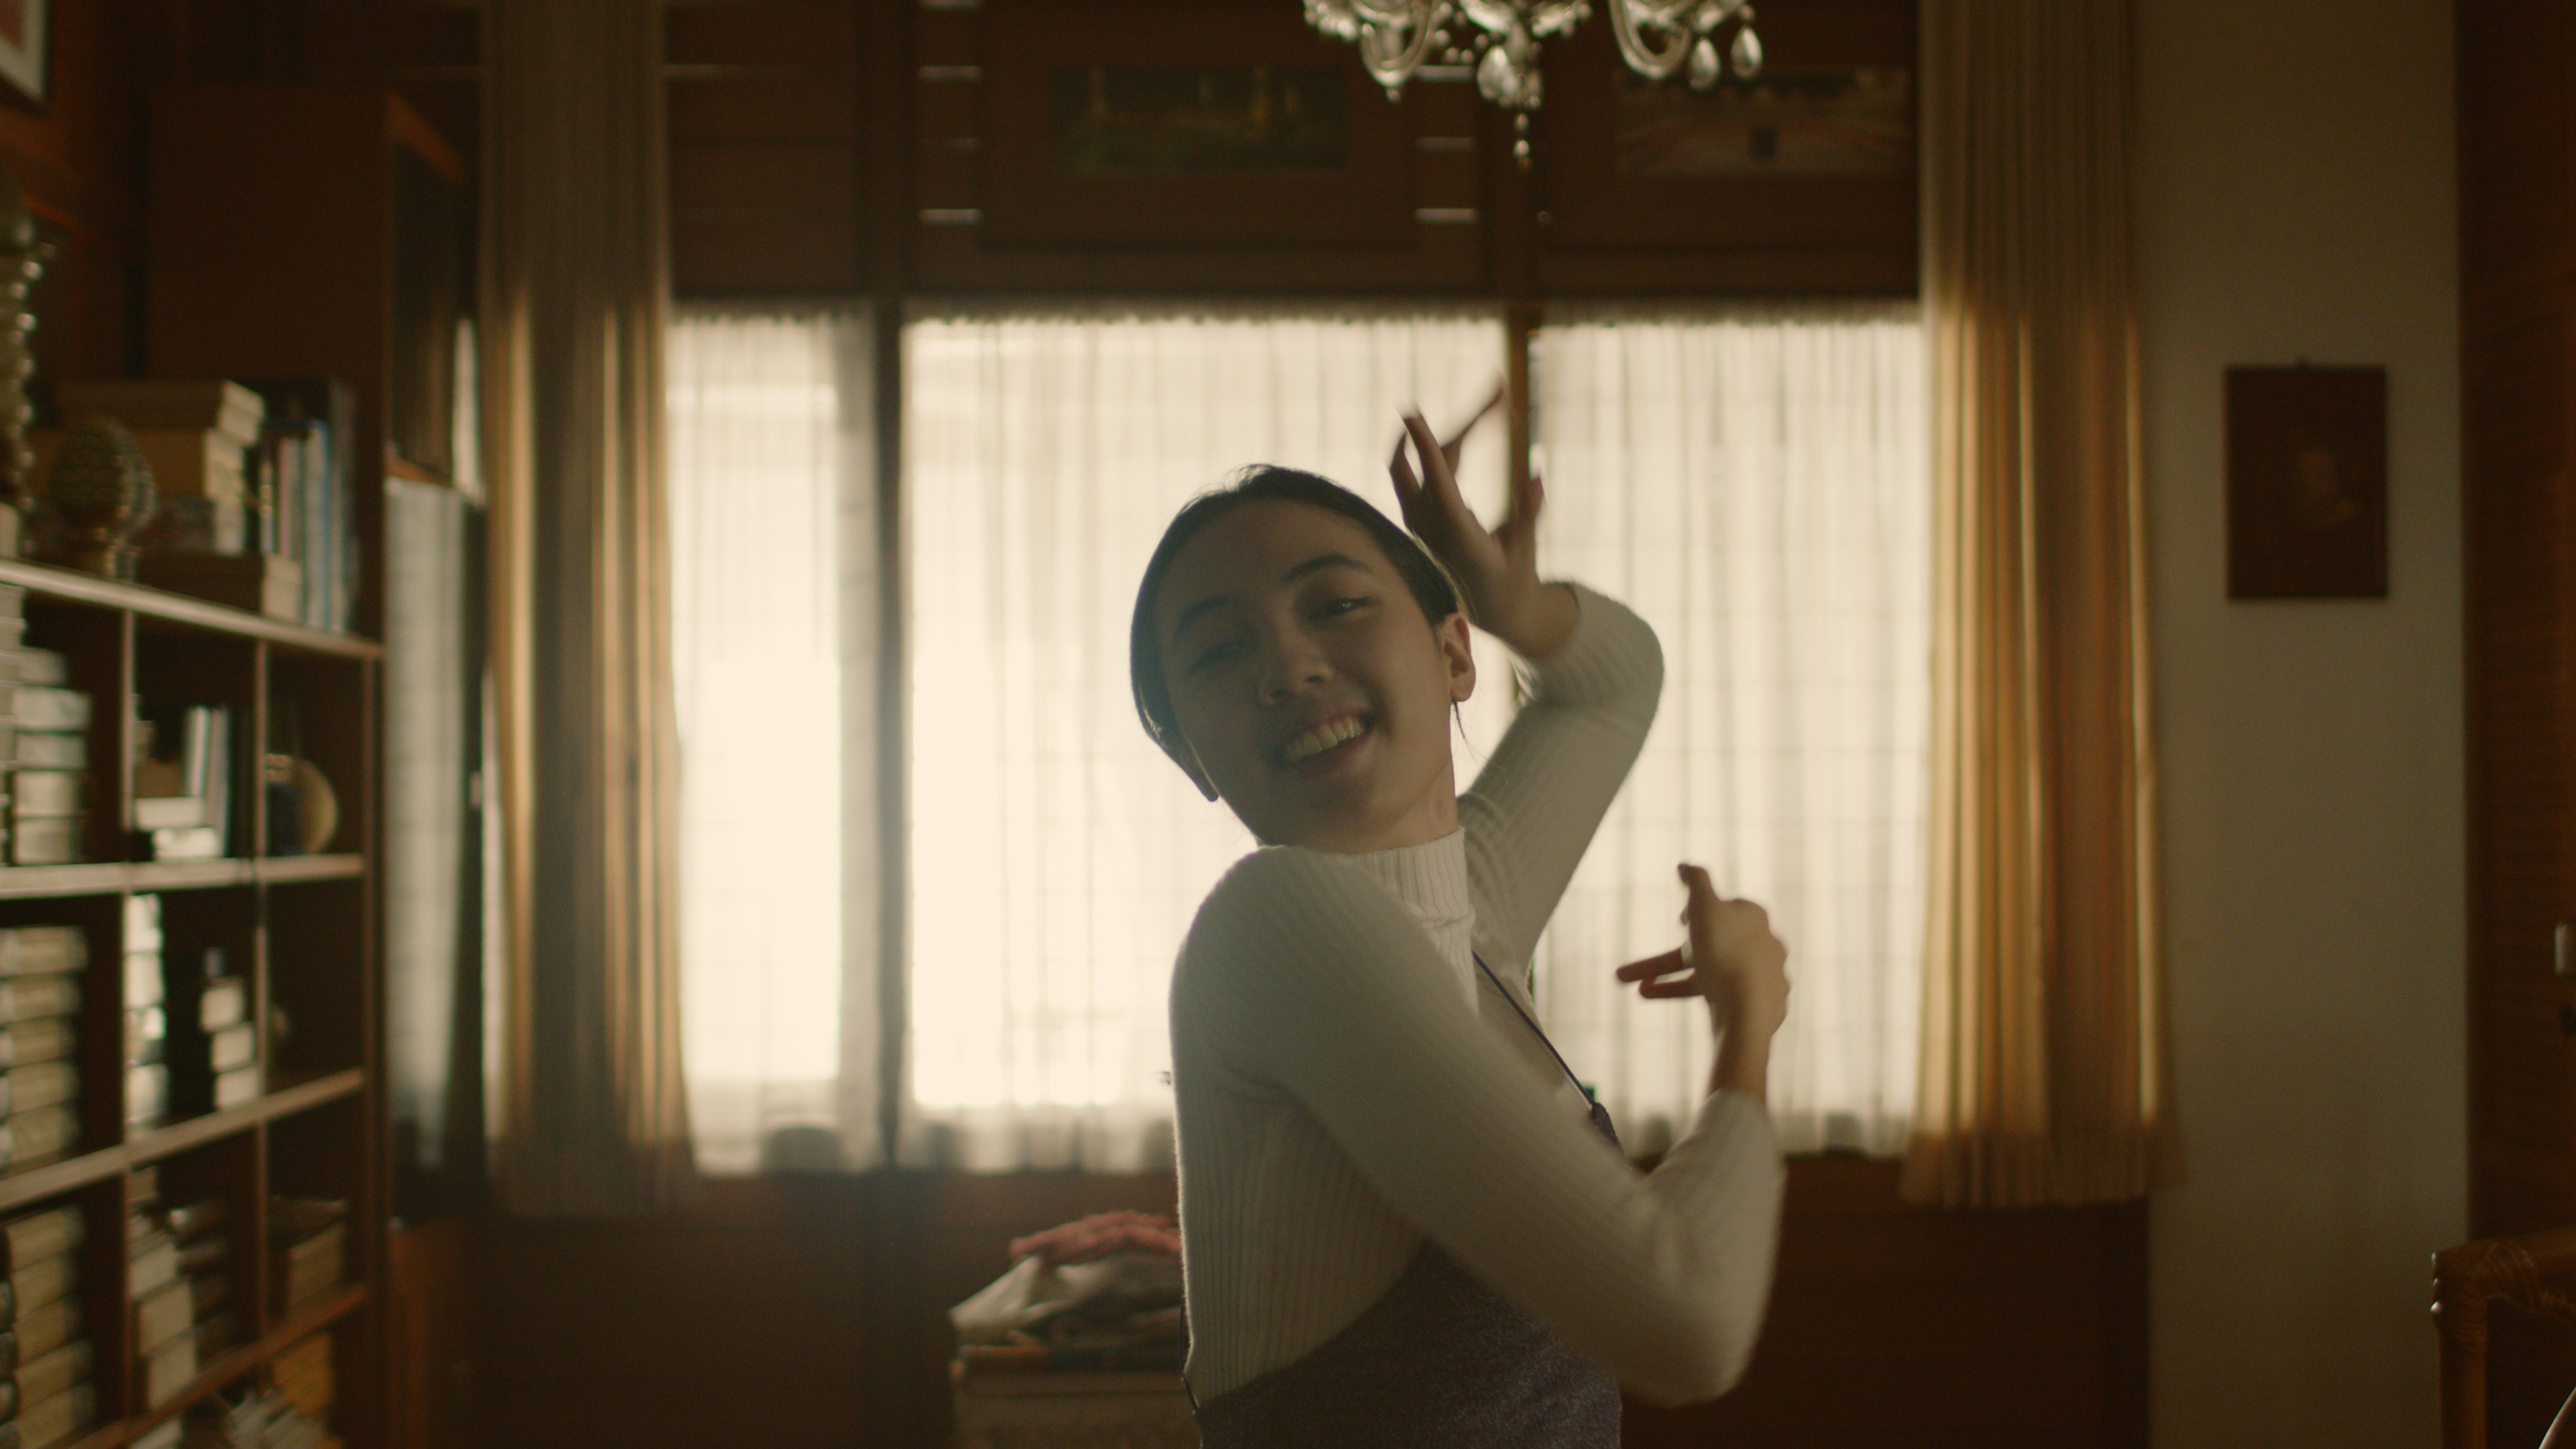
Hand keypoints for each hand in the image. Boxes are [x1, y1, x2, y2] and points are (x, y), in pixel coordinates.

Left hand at [1388, 385, 1573, 657]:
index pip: (1438, 482)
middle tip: (1499, 390)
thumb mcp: (1524, 550)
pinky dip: (1428, 445)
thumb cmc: (1511, 581)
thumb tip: (1536, 475)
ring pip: (1412, 463)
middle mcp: (1429, 525)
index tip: (1411, 414)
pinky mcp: (1417, 516)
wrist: (1490, 609)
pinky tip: (1454, 426)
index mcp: (1458, 535)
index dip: (1424, 447)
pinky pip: (1411, 471)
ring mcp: (1417, 520)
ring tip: (1481, 403)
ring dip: (1437, 430)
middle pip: (1433, 460)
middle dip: (1465, 421)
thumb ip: (1528, 513)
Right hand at [1614, 864, 1789, 1100]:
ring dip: (1671, 982)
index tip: (1679, 922)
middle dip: (1666, 959)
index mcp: (1753, 917)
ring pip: (1709, 974)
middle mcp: (1763, 944)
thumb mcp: (1704, 906)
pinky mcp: (1758, 1006)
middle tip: (1637, 967)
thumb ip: (1695, 881)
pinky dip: (1693, 998)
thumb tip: (1685, 866)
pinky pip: (1720, 997)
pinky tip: (1675, 1003)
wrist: (1749, 1011)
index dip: (1696, 913)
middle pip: (1708, 947)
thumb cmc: (1724, 953)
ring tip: (1639, 991)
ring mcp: (1762, 977)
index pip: (1722, 908)